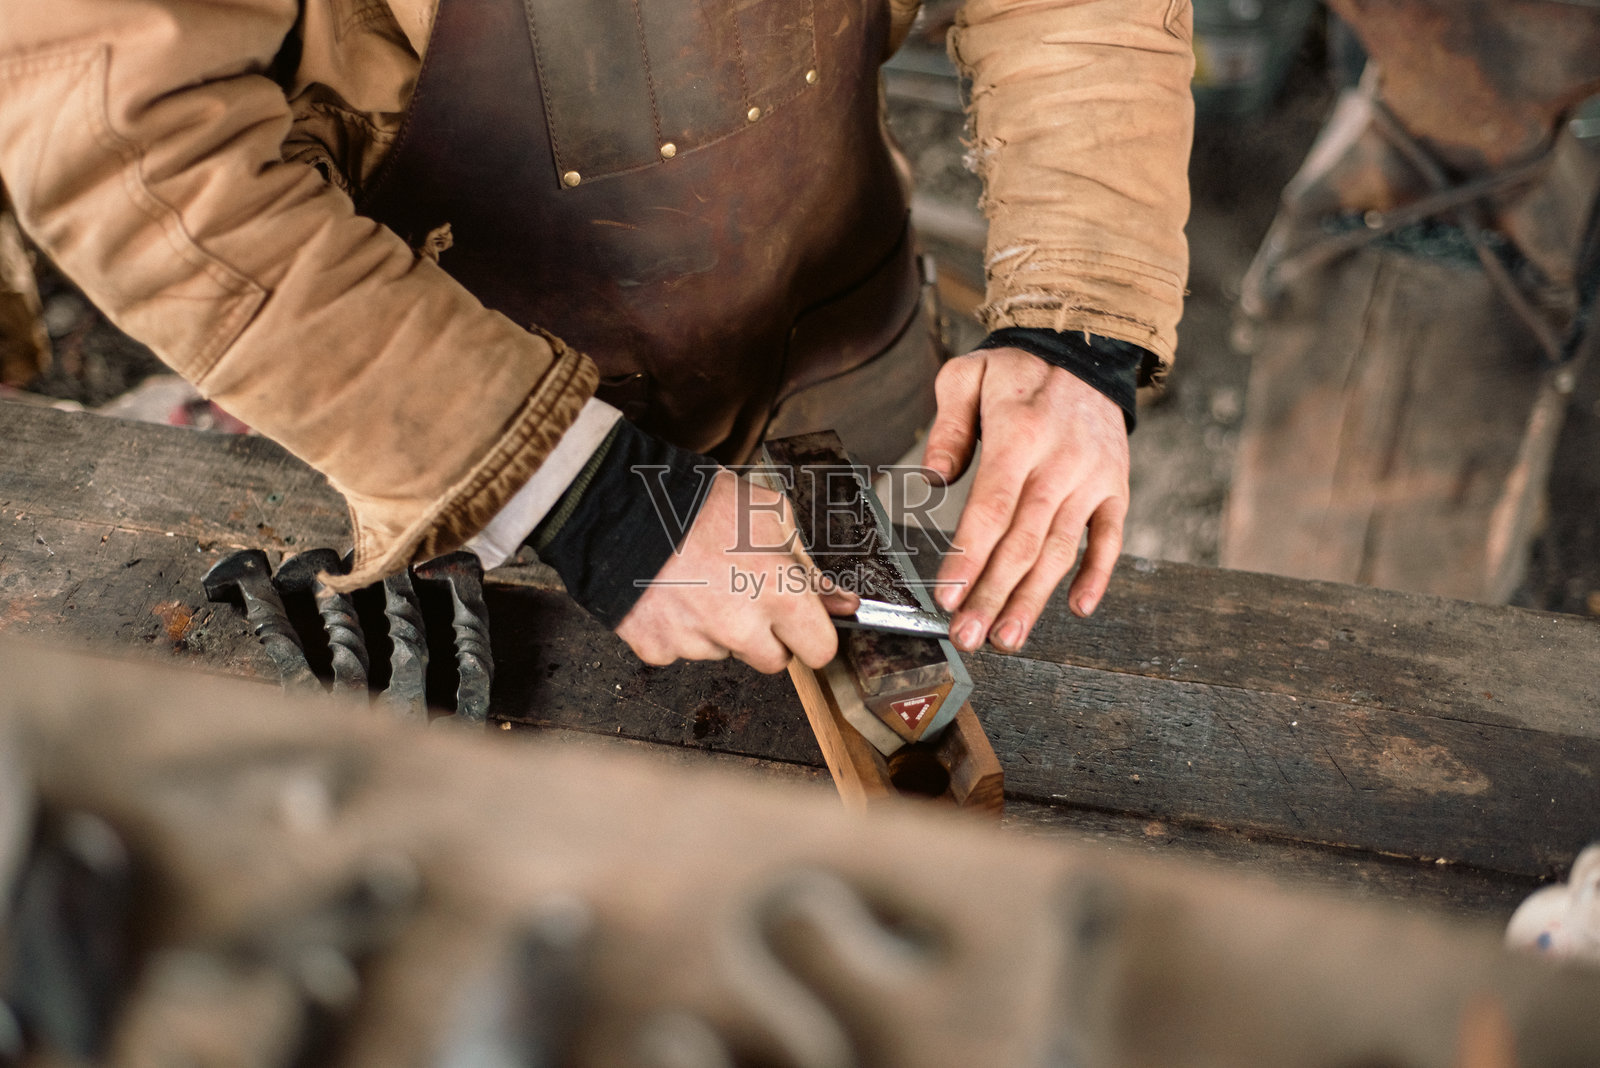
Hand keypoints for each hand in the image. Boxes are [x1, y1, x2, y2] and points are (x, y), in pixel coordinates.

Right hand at [615, 470, 859, 672]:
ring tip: (700, 582)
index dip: (812, 635)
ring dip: (720, 630)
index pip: (820, 650)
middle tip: (746, 595)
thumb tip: (843, 603)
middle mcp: (741, 628)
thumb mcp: (772, 516)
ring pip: (724, 653)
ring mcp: (696, 643)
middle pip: (773, 662)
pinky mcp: (657, 649)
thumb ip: (810, 567)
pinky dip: (678, 630)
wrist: (626, 505)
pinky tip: (672, 593)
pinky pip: (680, 651)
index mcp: (779, 594)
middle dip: (767, 636)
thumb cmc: (703, 503)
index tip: (803, 623)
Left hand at [922, 347, 1128, 652]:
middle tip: (967, 636)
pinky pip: (1110, 538)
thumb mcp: (967, 376)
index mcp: (1019, 436)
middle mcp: (1060, 463)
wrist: (1085, 348)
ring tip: (1007, 637)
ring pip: (1061, 550)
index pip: (991, 509)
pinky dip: (1097, 575)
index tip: (947, 597)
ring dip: (1034, 599)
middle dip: (993, 595)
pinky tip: (1077, 609)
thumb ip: (947, 428)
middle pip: (1023, 542)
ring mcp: (1093, 478)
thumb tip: (933, 480)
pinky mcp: (1116, 487)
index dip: (969, 557)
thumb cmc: (1016, 370)